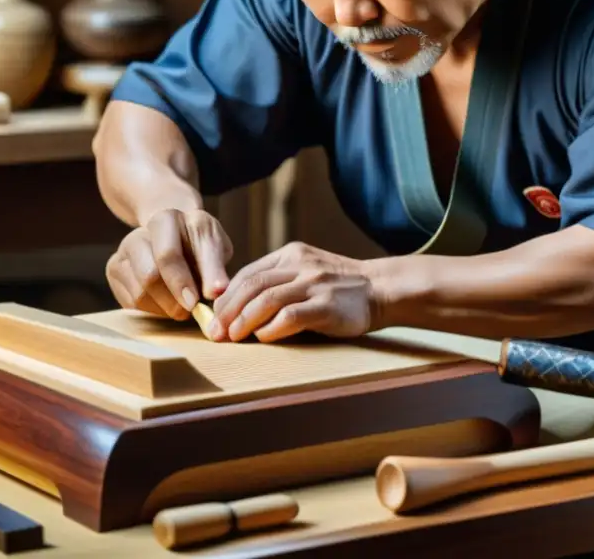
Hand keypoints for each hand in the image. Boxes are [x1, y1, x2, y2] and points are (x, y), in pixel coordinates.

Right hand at [106, 208, 232, 319]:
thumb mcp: (215, 247)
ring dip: (165, 308)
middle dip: (173, 300)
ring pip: (139, 294)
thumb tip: (216, 292)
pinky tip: (167, 301)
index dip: (181, 282)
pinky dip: (154, 310)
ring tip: (182, 304)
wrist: (175, 235)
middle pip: (149, 276)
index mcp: (165, 220)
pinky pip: (131, 303)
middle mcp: (138, 234)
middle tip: (190, 310)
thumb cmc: (198, 243)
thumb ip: (215, 268)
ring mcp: (122, 253)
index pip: (167, 255)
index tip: (196, 302)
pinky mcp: (114, 271)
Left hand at [209, 242, 381, 342]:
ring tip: (231, 337)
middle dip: (228, 309)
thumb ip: (279, 282)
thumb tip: (238, 309)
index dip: (226, 296)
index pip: (248, 273)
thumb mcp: (306, 272)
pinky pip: (291, 315)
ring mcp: (315, 284)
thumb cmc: (339, 288)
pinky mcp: (327, 306)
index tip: (213, 316)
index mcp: (291, 255)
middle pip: (253, 284)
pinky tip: (263, 338)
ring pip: (267, 298)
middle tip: (214, 331)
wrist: (381, 289)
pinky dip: (272, 328)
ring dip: (244, 320)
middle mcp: (300, 265)